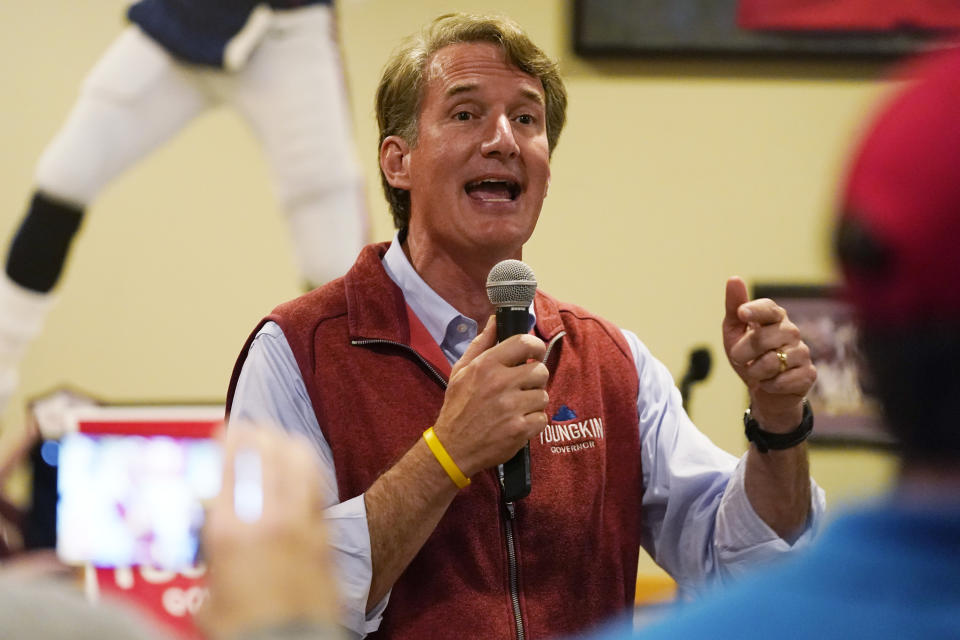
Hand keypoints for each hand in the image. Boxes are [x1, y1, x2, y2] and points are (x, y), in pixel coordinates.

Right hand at [199, 423, 337, 637]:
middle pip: (267, 458)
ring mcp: (301, 525)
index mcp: (230, 532)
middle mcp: (267, 519)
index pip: (231, 468)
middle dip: (260, 435)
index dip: (230, 441)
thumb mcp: (208, 597)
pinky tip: (306, 469)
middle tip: (254, 426)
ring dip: (289, 446)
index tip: (227, 427)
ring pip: (299, 467)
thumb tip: (214, 556)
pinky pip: (318, 491)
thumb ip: (213, 566)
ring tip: (283, 437)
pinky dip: (309, 472)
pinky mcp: (324, 538)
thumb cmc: (243, 631)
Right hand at [434, 316, 548, 477]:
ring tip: (515, 408)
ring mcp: (512, 407)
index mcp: (487, 365)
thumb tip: (495, 320)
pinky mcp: (520, 429)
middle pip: (540, 370)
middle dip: (534, 379)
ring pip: (543, 396)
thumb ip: (481, 343)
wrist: (452, 448)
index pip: (525, 342)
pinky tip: (516, 423)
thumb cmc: (457, 407)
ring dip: (533, 402)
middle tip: (521, 387)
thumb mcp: (461, 370)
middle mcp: (500, 383)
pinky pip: (542, 418)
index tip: (533, 354)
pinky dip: (533, 422)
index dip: (535, 346)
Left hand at [722, 277, 816, 431]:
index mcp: (774, 317)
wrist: (763, 388)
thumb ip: (734, 307)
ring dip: (755, 372)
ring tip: (757, 371)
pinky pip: (782, 381)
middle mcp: (791, 331)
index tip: (742, 313)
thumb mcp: (735, 332)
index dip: (755, 310)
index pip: (768, 308)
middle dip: (742, 353)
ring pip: (771, 362)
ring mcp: (802, 352)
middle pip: (762, 339)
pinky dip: (768, 385)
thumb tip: (734, 278)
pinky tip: (771, 382)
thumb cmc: (749, 355)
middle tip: (740, 358)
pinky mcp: (809, 373)